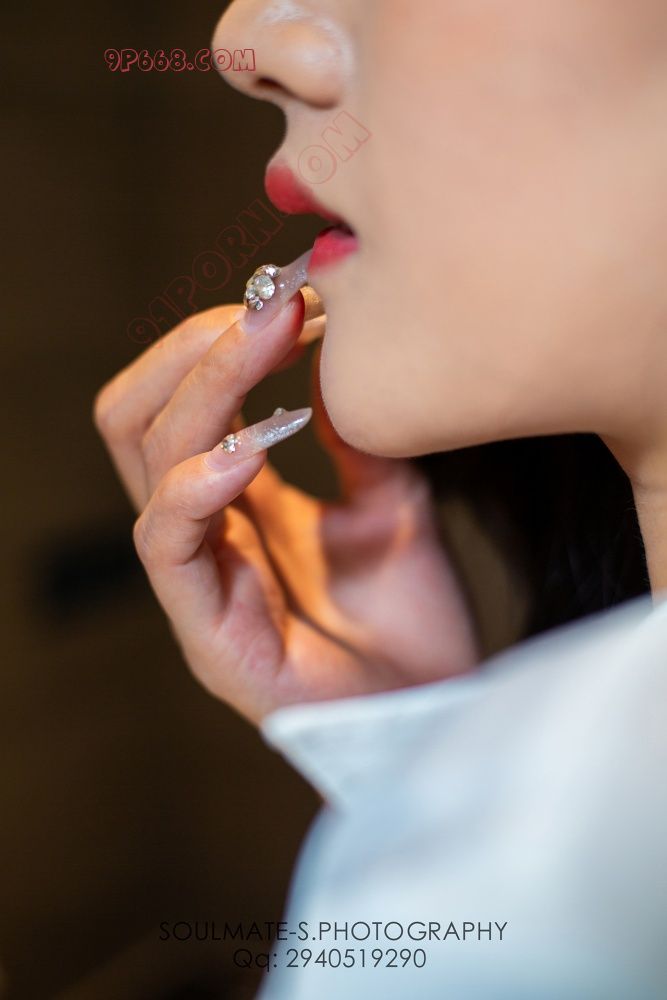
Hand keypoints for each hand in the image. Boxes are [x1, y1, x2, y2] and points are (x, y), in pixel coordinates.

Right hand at [94, 295, 478, 723]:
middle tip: (271, 305)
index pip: (177, 404)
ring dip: (203, 388)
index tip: (292, 293)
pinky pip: (168, 547)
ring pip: (148, 466)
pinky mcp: (210, 641)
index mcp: (235, 506)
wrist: (442, 717)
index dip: (218, 340)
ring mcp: (199, 588)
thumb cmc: (412, 623)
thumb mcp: (391, 503)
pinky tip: (253, 445)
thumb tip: (334, 351)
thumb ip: (355, 435)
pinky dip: (197, 484)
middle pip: (139, 419)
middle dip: (195, 348)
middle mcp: (205, 538)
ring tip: (268, 339)